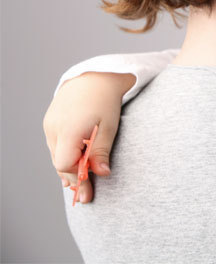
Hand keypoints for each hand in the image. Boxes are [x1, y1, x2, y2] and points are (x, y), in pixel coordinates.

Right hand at [43, 72, 134, 202]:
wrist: (95, 77)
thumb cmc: (105, 100)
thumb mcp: (109, 126)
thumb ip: (102, 151)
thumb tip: (102, 173)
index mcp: (68, 129)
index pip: (65, 163)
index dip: (78, 177)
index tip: (89, 188)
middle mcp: (54, 128)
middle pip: (59, 163)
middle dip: (73, 179)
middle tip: (86, 196)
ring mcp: (49, 125)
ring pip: (56, 156)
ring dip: (68, 169)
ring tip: (81, 185)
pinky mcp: (50, 123)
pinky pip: (55, 146)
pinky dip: (64, 157)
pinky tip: (74, 166)